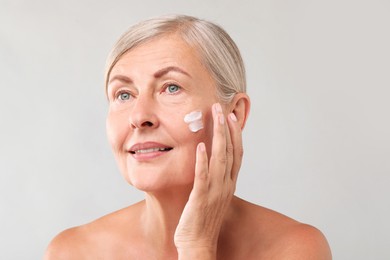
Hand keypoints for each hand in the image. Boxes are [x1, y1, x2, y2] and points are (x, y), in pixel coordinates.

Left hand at [174, 103, 242, 257]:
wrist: (198, 245)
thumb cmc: (203, 220)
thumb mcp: (213, 196)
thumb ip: (215, 178)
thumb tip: (211, 161)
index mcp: (229, 184)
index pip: (236, 154)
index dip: (235, 134)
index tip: (230, 117)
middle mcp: (225, 186)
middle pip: (230, 152)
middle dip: (227, 128)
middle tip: (222, 108)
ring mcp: (214, 192)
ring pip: (220, 159)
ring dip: (219, 137)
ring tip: (215, 118)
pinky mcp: (200, 199)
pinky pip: (203, 177)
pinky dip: (203, 161)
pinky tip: (200, 146)